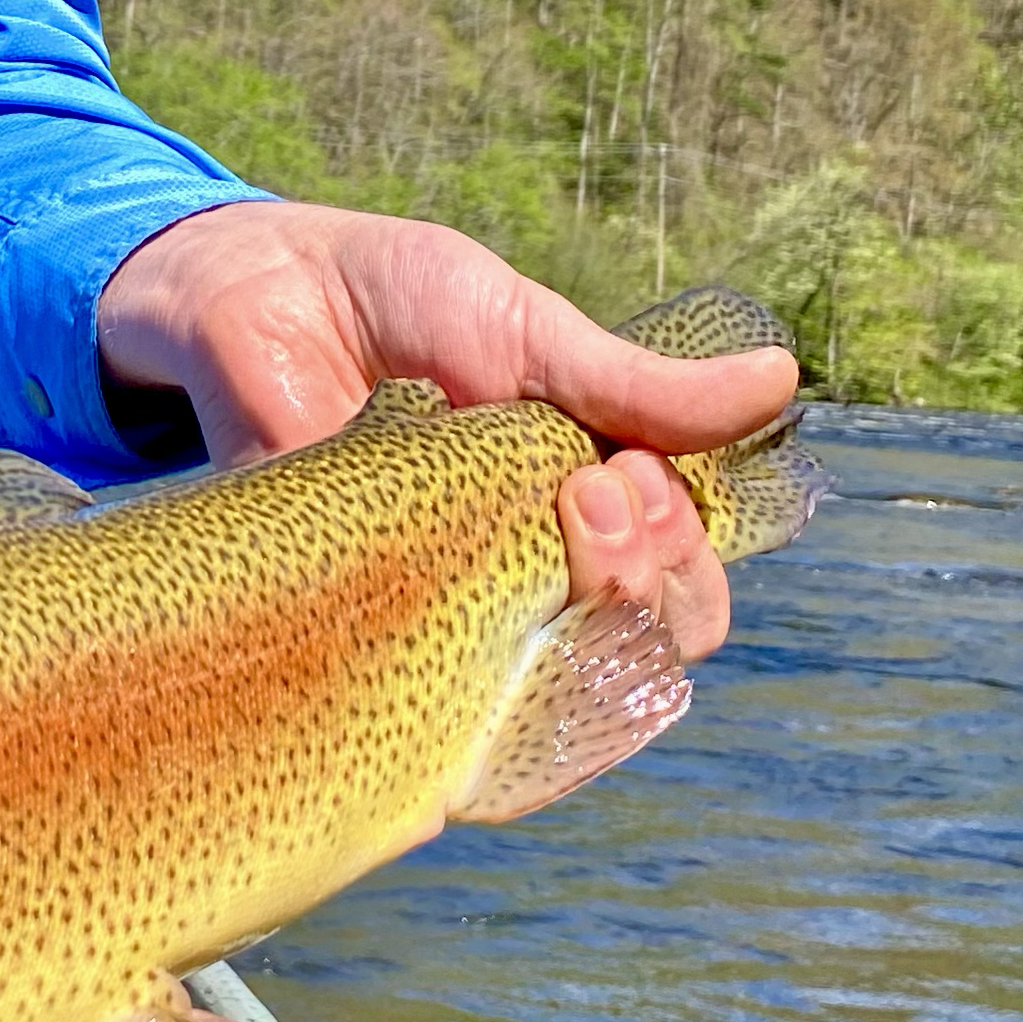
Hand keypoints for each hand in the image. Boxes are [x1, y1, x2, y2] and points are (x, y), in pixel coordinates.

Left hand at [96, 199, 798, 665]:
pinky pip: (429, 729)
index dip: (681, 560)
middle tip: (588, 500)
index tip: (622, 479)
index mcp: (584, 506)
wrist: (242, 292)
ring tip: (539, 542)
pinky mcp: (352, 639)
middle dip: (643, 592)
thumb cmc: (390, 299)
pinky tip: (459, 654)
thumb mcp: (518, 323)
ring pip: (551, 704)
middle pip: (638, 654)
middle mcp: (527, 578)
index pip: (682, 587)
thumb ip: (634, 382)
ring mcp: (443, 617)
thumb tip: (780, 385)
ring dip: (571, 644)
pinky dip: (466, 714)